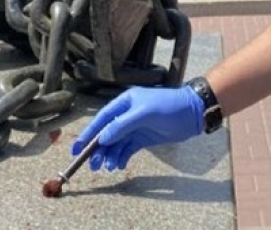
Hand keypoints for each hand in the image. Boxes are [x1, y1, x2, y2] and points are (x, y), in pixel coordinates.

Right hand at [71, 85, 203, 170]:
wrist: (193, 113)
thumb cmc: (169, 106)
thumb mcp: (145, 113)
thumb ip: (122, 125)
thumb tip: (103, 138)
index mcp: (125, 102)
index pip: (102, 119)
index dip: (89, 133)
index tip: (77, 148)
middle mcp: (127, 114)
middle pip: (107, 133)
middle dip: (98, 149)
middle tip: (92, 165)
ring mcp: (135, 127)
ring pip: (116, 144)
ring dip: (109, 156)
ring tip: (107, 168)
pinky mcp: (143, 138)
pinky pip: (127, 149)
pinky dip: (121, 157)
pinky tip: (118, 165)